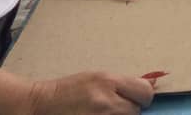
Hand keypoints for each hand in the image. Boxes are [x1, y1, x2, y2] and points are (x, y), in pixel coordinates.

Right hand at [27, 71, 154, 114]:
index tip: (136, 99)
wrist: (40, 106)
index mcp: (108, 81)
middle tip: (114, 108)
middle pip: (136, 111)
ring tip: (103, 113)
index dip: (143, 97)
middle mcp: (106, 101)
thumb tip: (150, 85)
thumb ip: (121, 84)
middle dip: (128, 110)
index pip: (145, 92)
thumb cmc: (67, 91)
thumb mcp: (96, 79)